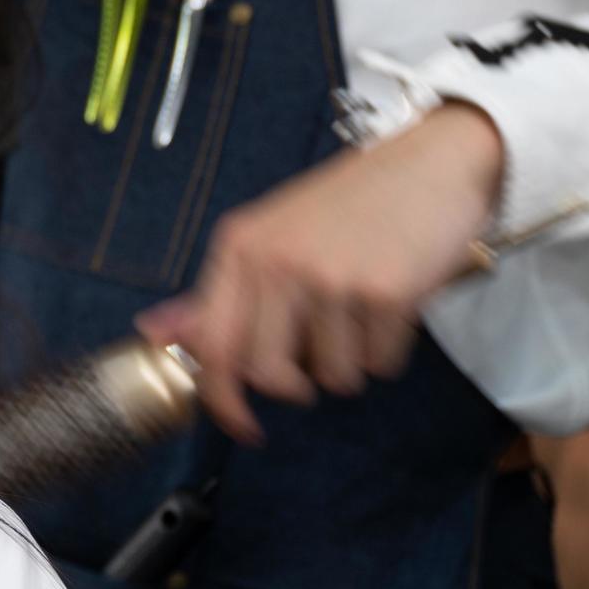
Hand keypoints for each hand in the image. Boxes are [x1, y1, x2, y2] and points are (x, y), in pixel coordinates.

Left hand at [134, 103, 506, 444]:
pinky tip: (392, 303)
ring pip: (333, 378)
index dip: (223, 399)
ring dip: (352, 361)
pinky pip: (380, 365)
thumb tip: (156, 333)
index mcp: (241, 247)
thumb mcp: (274, 234)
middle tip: (323, 348)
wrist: (433, 163)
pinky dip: (389, 349)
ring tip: (362, 309)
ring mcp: (332, 278)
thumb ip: (219, 293)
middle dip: (300, 381)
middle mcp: (278, 261)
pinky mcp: (386, 293)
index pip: (214, 346)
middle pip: (271, 375)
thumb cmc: (351, 205)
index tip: (244, 425)